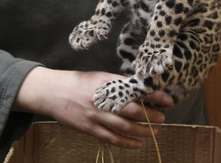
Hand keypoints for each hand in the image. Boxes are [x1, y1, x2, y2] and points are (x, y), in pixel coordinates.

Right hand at [14, 67, 173, 147]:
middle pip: (133, 110)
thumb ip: (118, 84)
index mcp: (107, 82)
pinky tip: (138, 144)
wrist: (52, 92)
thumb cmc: (78, 82)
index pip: (136, 89)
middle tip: (163, 118)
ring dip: (143, 131)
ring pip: (124, 126)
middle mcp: (103, 99)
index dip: (154, 95)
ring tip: (155, 132)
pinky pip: (111, 138)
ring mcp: (95, 115)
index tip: (168, 99)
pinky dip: (126, 143)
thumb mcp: (99, 77)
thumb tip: (140, 90)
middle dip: (151, 116)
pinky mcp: (89, 128)